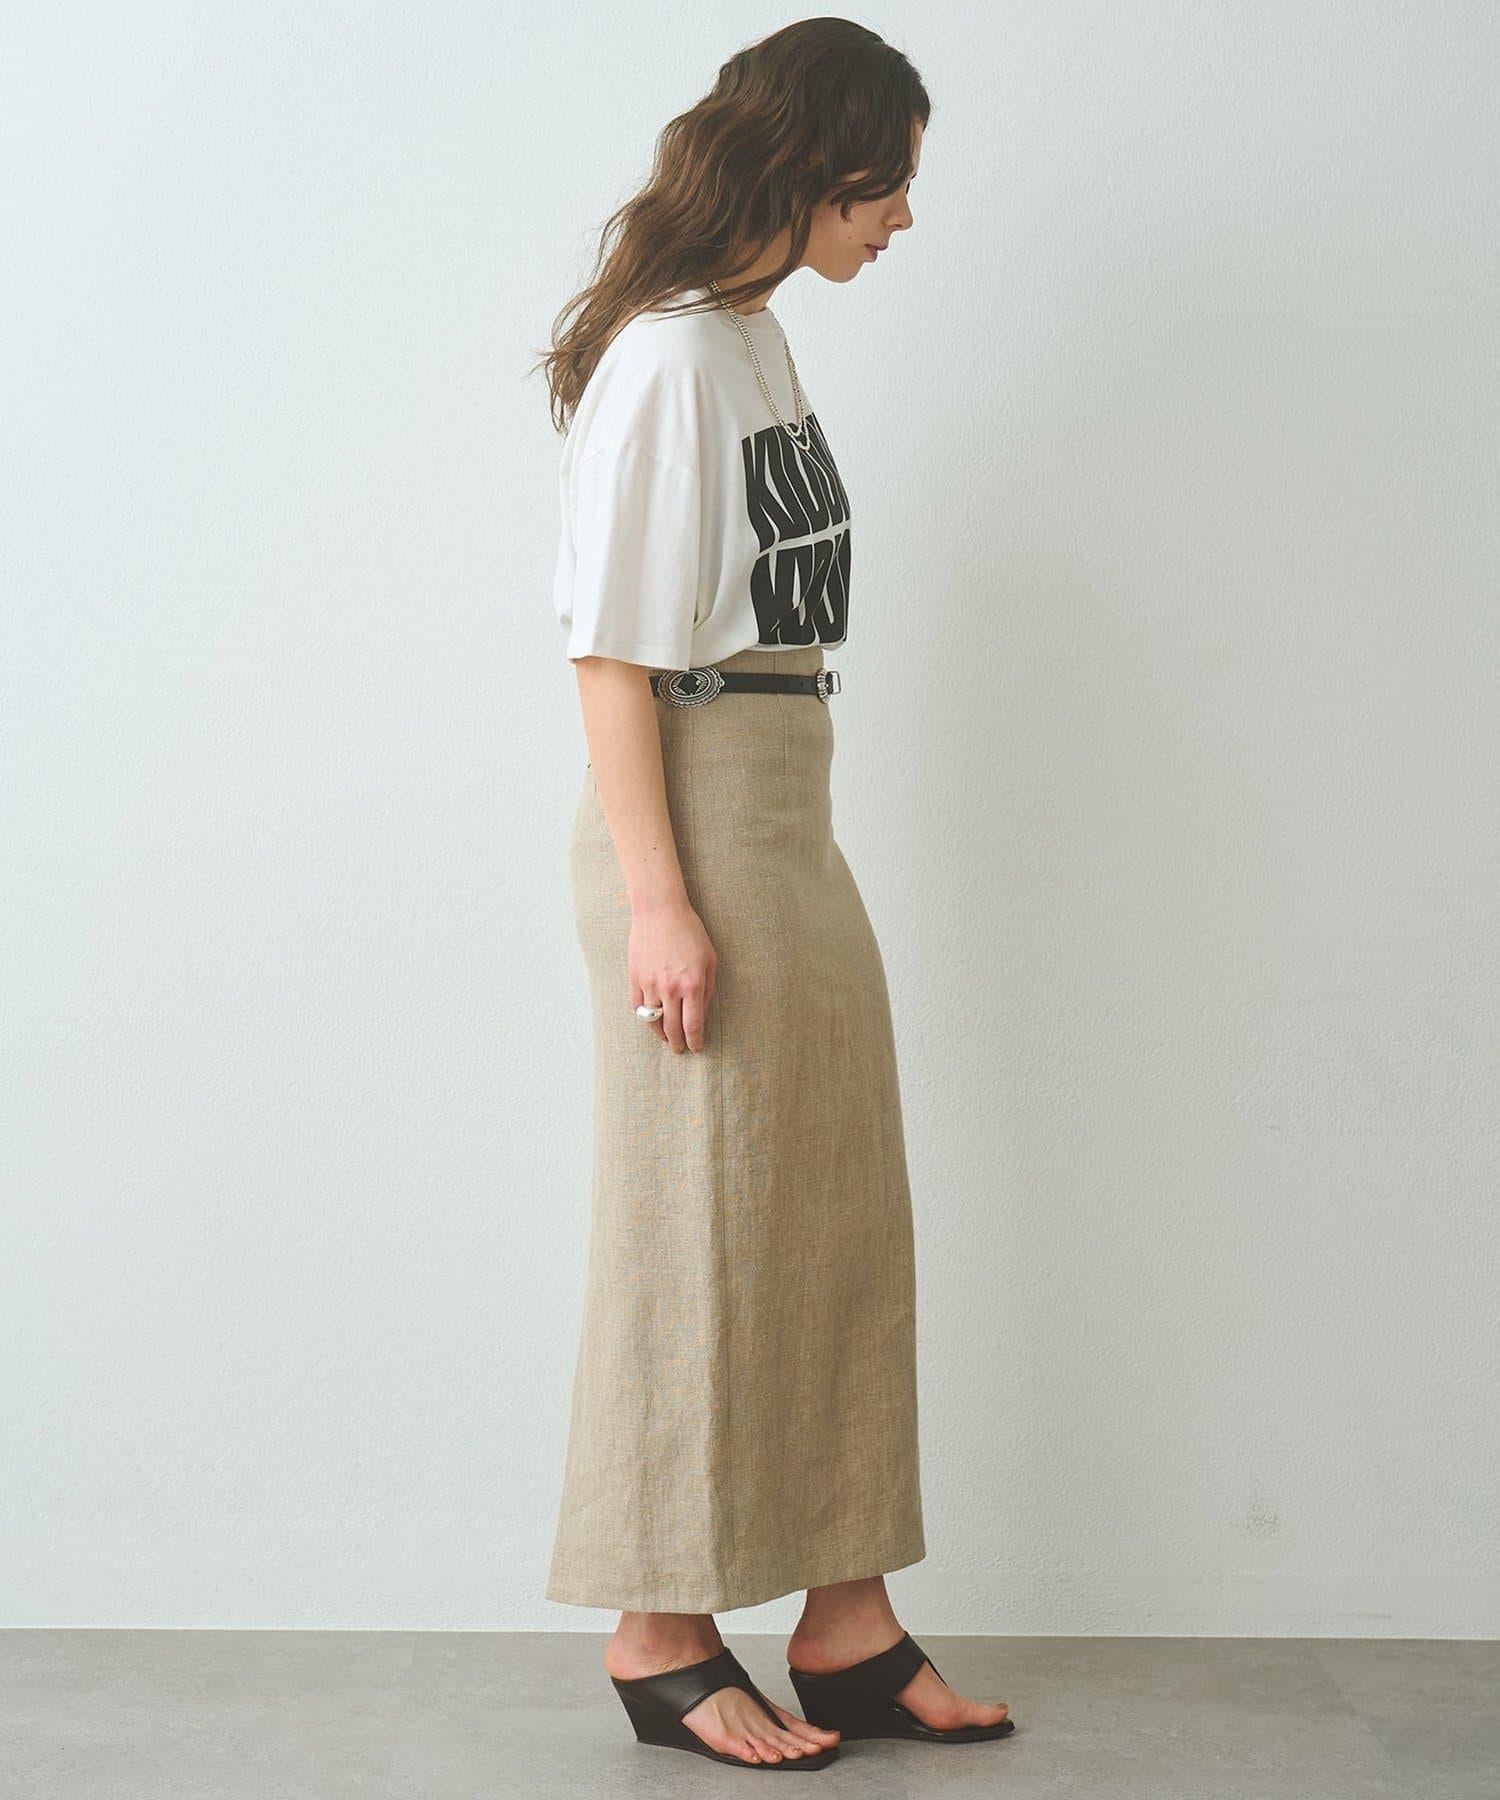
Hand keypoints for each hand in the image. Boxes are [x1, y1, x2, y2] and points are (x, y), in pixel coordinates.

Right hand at [629, 897, 718, 1052]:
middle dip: (677, 1044)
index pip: (693, 1026)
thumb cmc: (689, 933)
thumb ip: (708, 988)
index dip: (695, 1041)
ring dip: (660, 1035)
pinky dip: (644, 1017)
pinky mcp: (635, 978)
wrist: (660, 912)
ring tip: (666, 1038)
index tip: (696, 1047)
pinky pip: (637, 1007)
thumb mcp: (710, 959)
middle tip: (680, 1049)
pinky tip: (651, 1020)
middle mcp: (670, 989)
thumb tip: (702, 1013)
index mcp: (692, 985)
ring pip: (652, 1022)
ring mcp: (650, 985)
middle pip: (672, 1029)